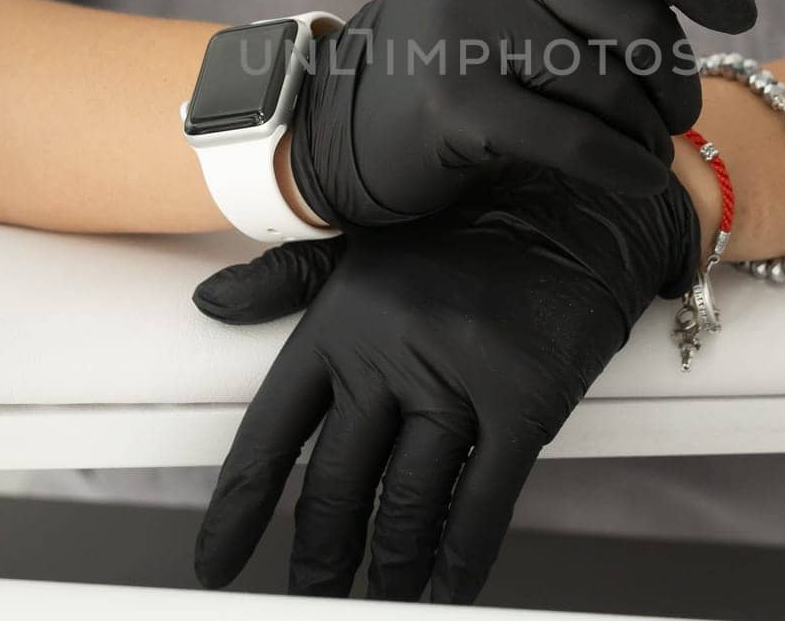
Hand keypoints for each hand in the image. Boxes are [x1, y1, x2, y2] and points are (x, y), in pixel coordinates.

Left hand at [191, 169, 698, 601]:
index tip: (216, 561)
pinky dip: (462, 561)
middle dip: (321, 555)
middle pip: (338, 485)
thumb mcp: (365, 240)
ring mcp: (458, 379)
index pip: (271, 431)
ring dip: (393, 568)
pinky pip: (483, 505)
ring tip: (384, 597)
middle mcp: (390, 352)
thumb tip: (211, 304)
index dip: (238, 508)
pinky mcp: (523, 402)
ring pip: (408, 505)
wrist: (572, 202)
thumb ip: (287, 280)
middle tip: (314, 591)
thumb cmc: (468, 225)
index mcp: (340, 318)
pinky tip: (448, 589)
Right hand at [291, 0, 754, 229]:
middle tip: (675, 111)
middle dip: (674, 79)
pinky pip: (578, 141)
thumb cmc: (458, 58)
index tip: (741, 14)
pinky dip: (622, 168)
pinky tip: (637, 179)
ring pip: (612, 88)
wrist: (342, 119)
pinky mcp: (459, 103)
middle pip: (638, 19)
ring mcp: (470, 30)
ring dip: (647, 133)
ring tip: (644, 149)